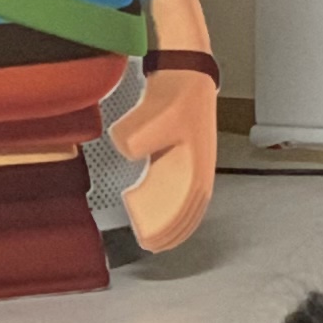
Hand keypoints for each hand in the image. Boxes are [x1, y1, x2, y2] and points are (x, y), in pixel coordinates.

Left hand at [111, 62, 217, 250]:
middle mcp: (197, 170)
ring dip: (172, 220)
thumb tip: (125, 150)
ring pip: (183, 201)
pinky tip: (148, 202)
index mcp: (197, 166)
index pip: (186, 207)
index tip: (152, 241)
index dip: (170, 227)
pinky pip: (175, 188)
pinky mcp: (180, 157)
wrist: (184, 76)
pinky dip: (166, 202)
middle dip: (171, 231)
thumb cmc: (178, 97)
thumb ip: (137, 136)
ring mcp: (191, 164)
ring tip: (154, 235)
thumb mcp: (156, 116)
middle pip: (187, 210)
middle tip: (150, 246)